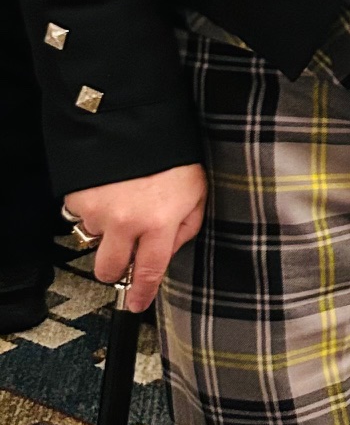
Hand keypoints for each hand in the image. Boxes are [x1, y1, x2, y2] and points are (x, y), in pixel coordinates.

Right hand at [65, 165, 207, 312]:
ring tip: (123, 201)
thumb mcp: (197, 191)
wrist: (135, 119)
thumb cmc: (173, 153)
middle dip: (115, 269)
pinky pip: (81, 216)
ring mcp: (97, 211)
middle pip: (108, 269)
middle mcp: (125, 222)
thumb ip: (186, 227)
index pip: (147, 272)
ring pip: (94, 240)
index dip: (141, 294)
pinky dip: (93, 208)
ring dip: (106, 229)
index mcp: (159, 224)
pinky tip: (109, 189)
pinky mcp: (77, 198)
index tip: (137, 304)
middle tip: (125, 255)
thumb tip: (168, 250)